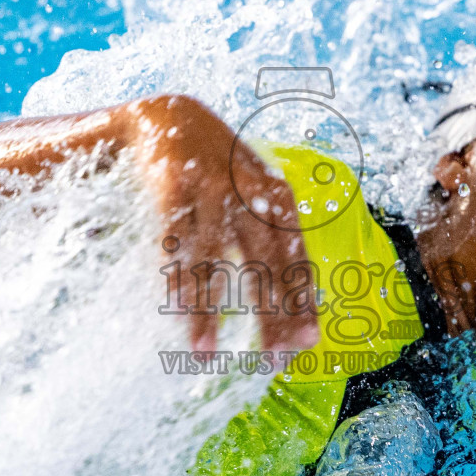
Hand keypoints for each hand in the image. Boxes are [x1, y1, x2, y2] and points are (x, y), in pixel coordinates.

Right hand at [131, 96, 320, 355]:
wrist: (168, 114)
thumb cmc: (215, 167)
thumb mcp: (251, 192)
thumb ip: (270, 233)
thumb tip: (294, 296)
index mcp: (276, 198)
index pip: (296, 259)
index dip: (302, 301)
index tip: (307, 344)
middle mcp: (251, 192)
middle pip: (265, 264)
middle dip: (270, 315)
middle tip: (272, 361)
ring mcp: (211, 186)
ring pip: (213, 260)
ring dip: (207, 311)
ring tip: (206, 354)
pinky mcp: (172, 184)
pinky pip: (176, 240)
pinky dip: (177, 276)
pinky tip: (177, 309)